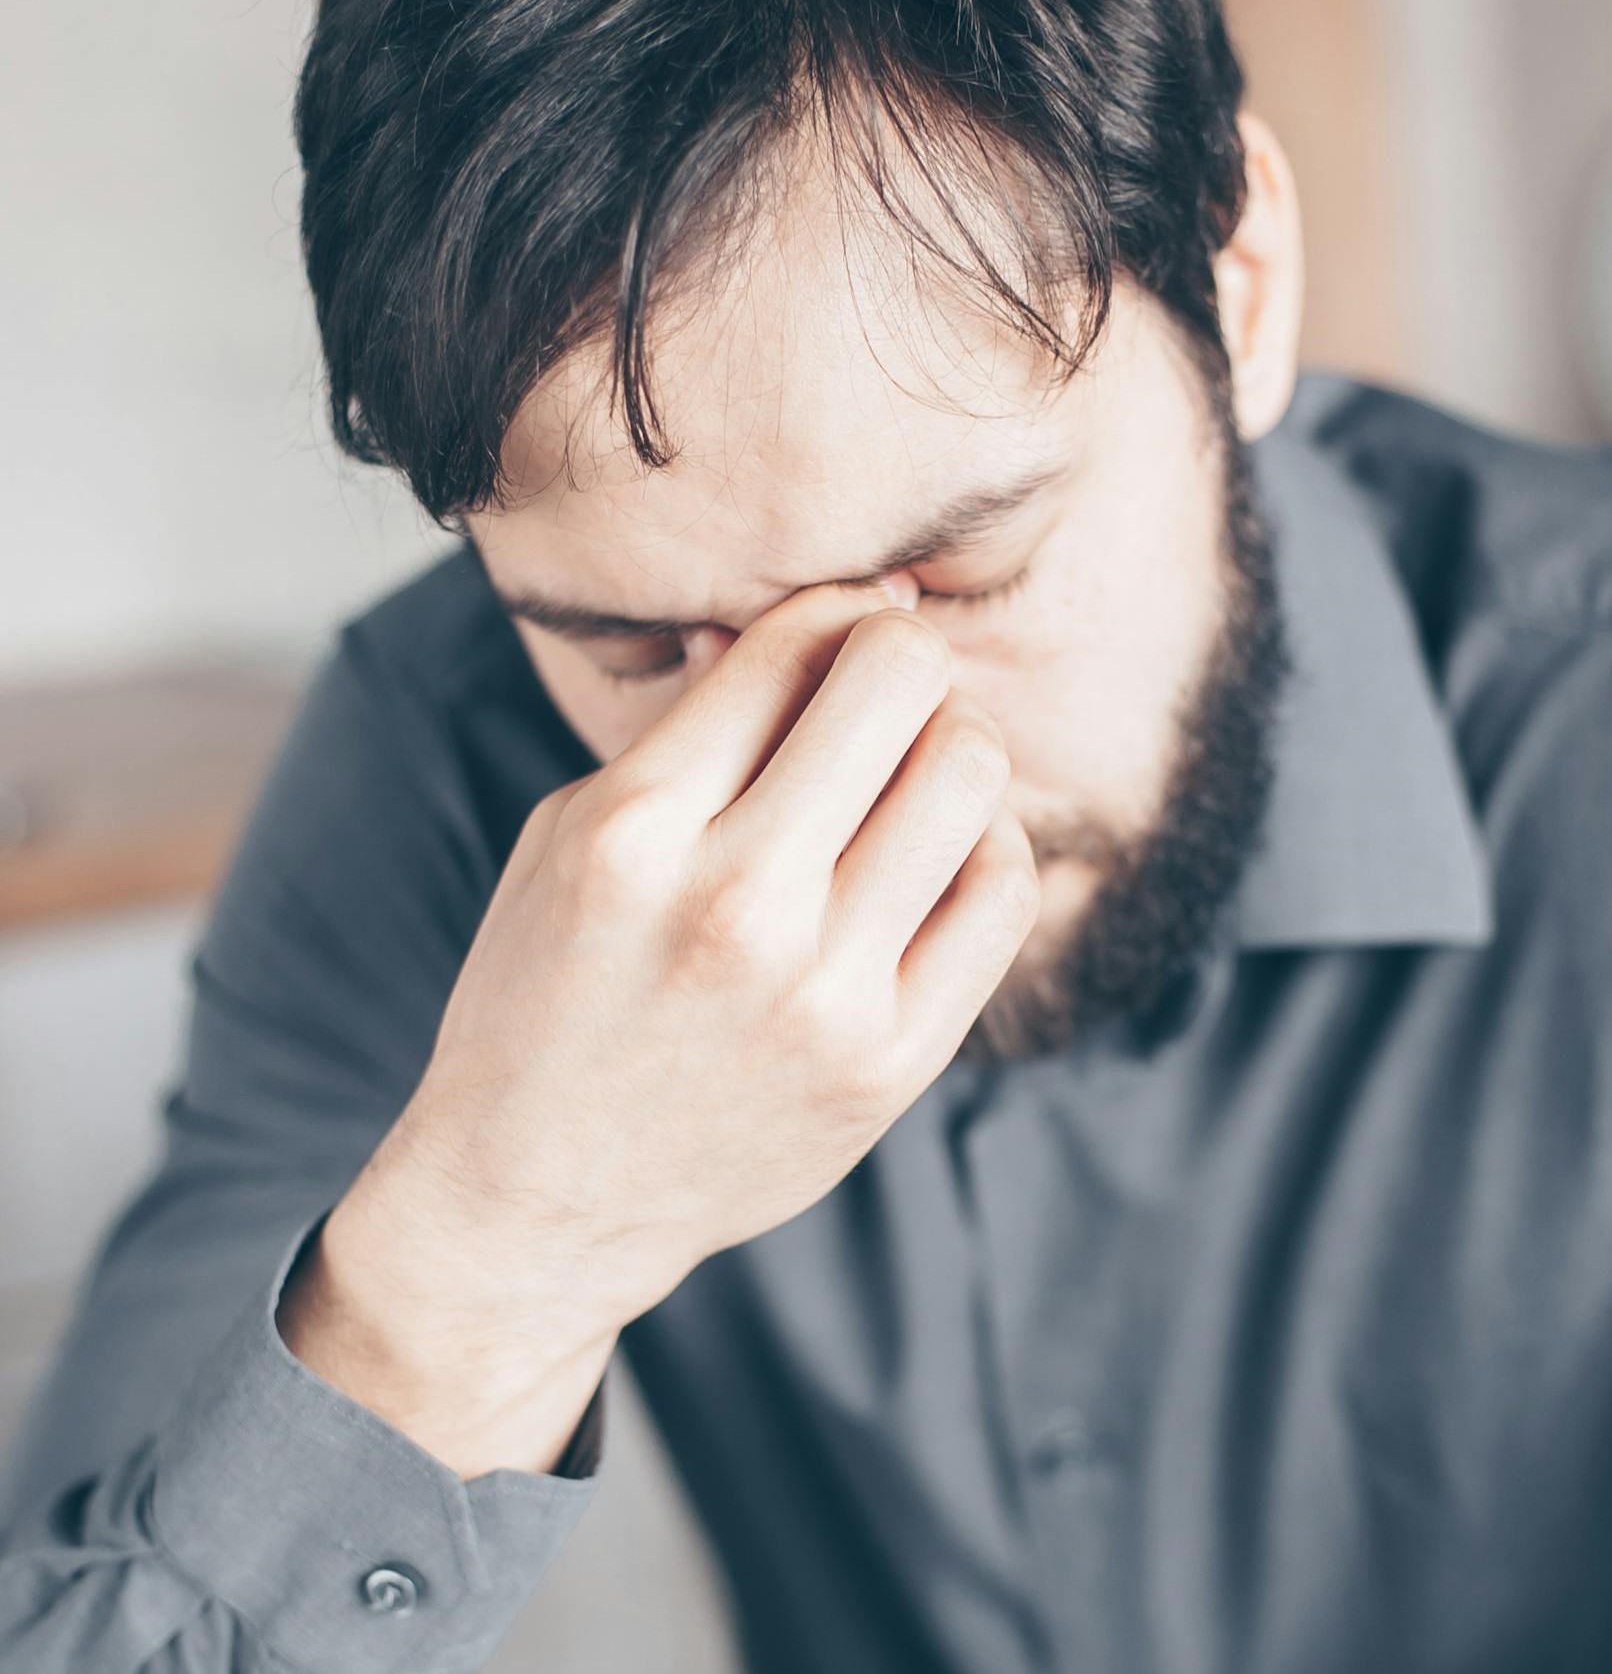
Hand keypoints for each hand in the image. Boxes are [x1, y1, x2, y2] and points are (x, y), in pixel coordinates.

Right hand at [344, 571, 1039, 1363]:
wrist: (542, 1198)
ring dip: (953, 740)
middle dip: (903, 655)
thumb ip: (693, 727)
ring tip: (913, 770)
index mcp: (635, 830)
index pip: (791, 644)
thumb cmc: (547, 992)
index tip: (840, 628)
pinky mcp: (891, 1063)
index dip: (834, 610)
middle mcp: (737, 904)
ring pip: (971, 775)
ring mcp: (825, 993)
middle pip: (901, 684)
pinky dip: (986, 842)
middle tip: (888, 686)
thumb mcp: (570, 835)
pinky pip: (1003, 891)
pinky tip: (939, 853)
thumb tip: (824, 615)